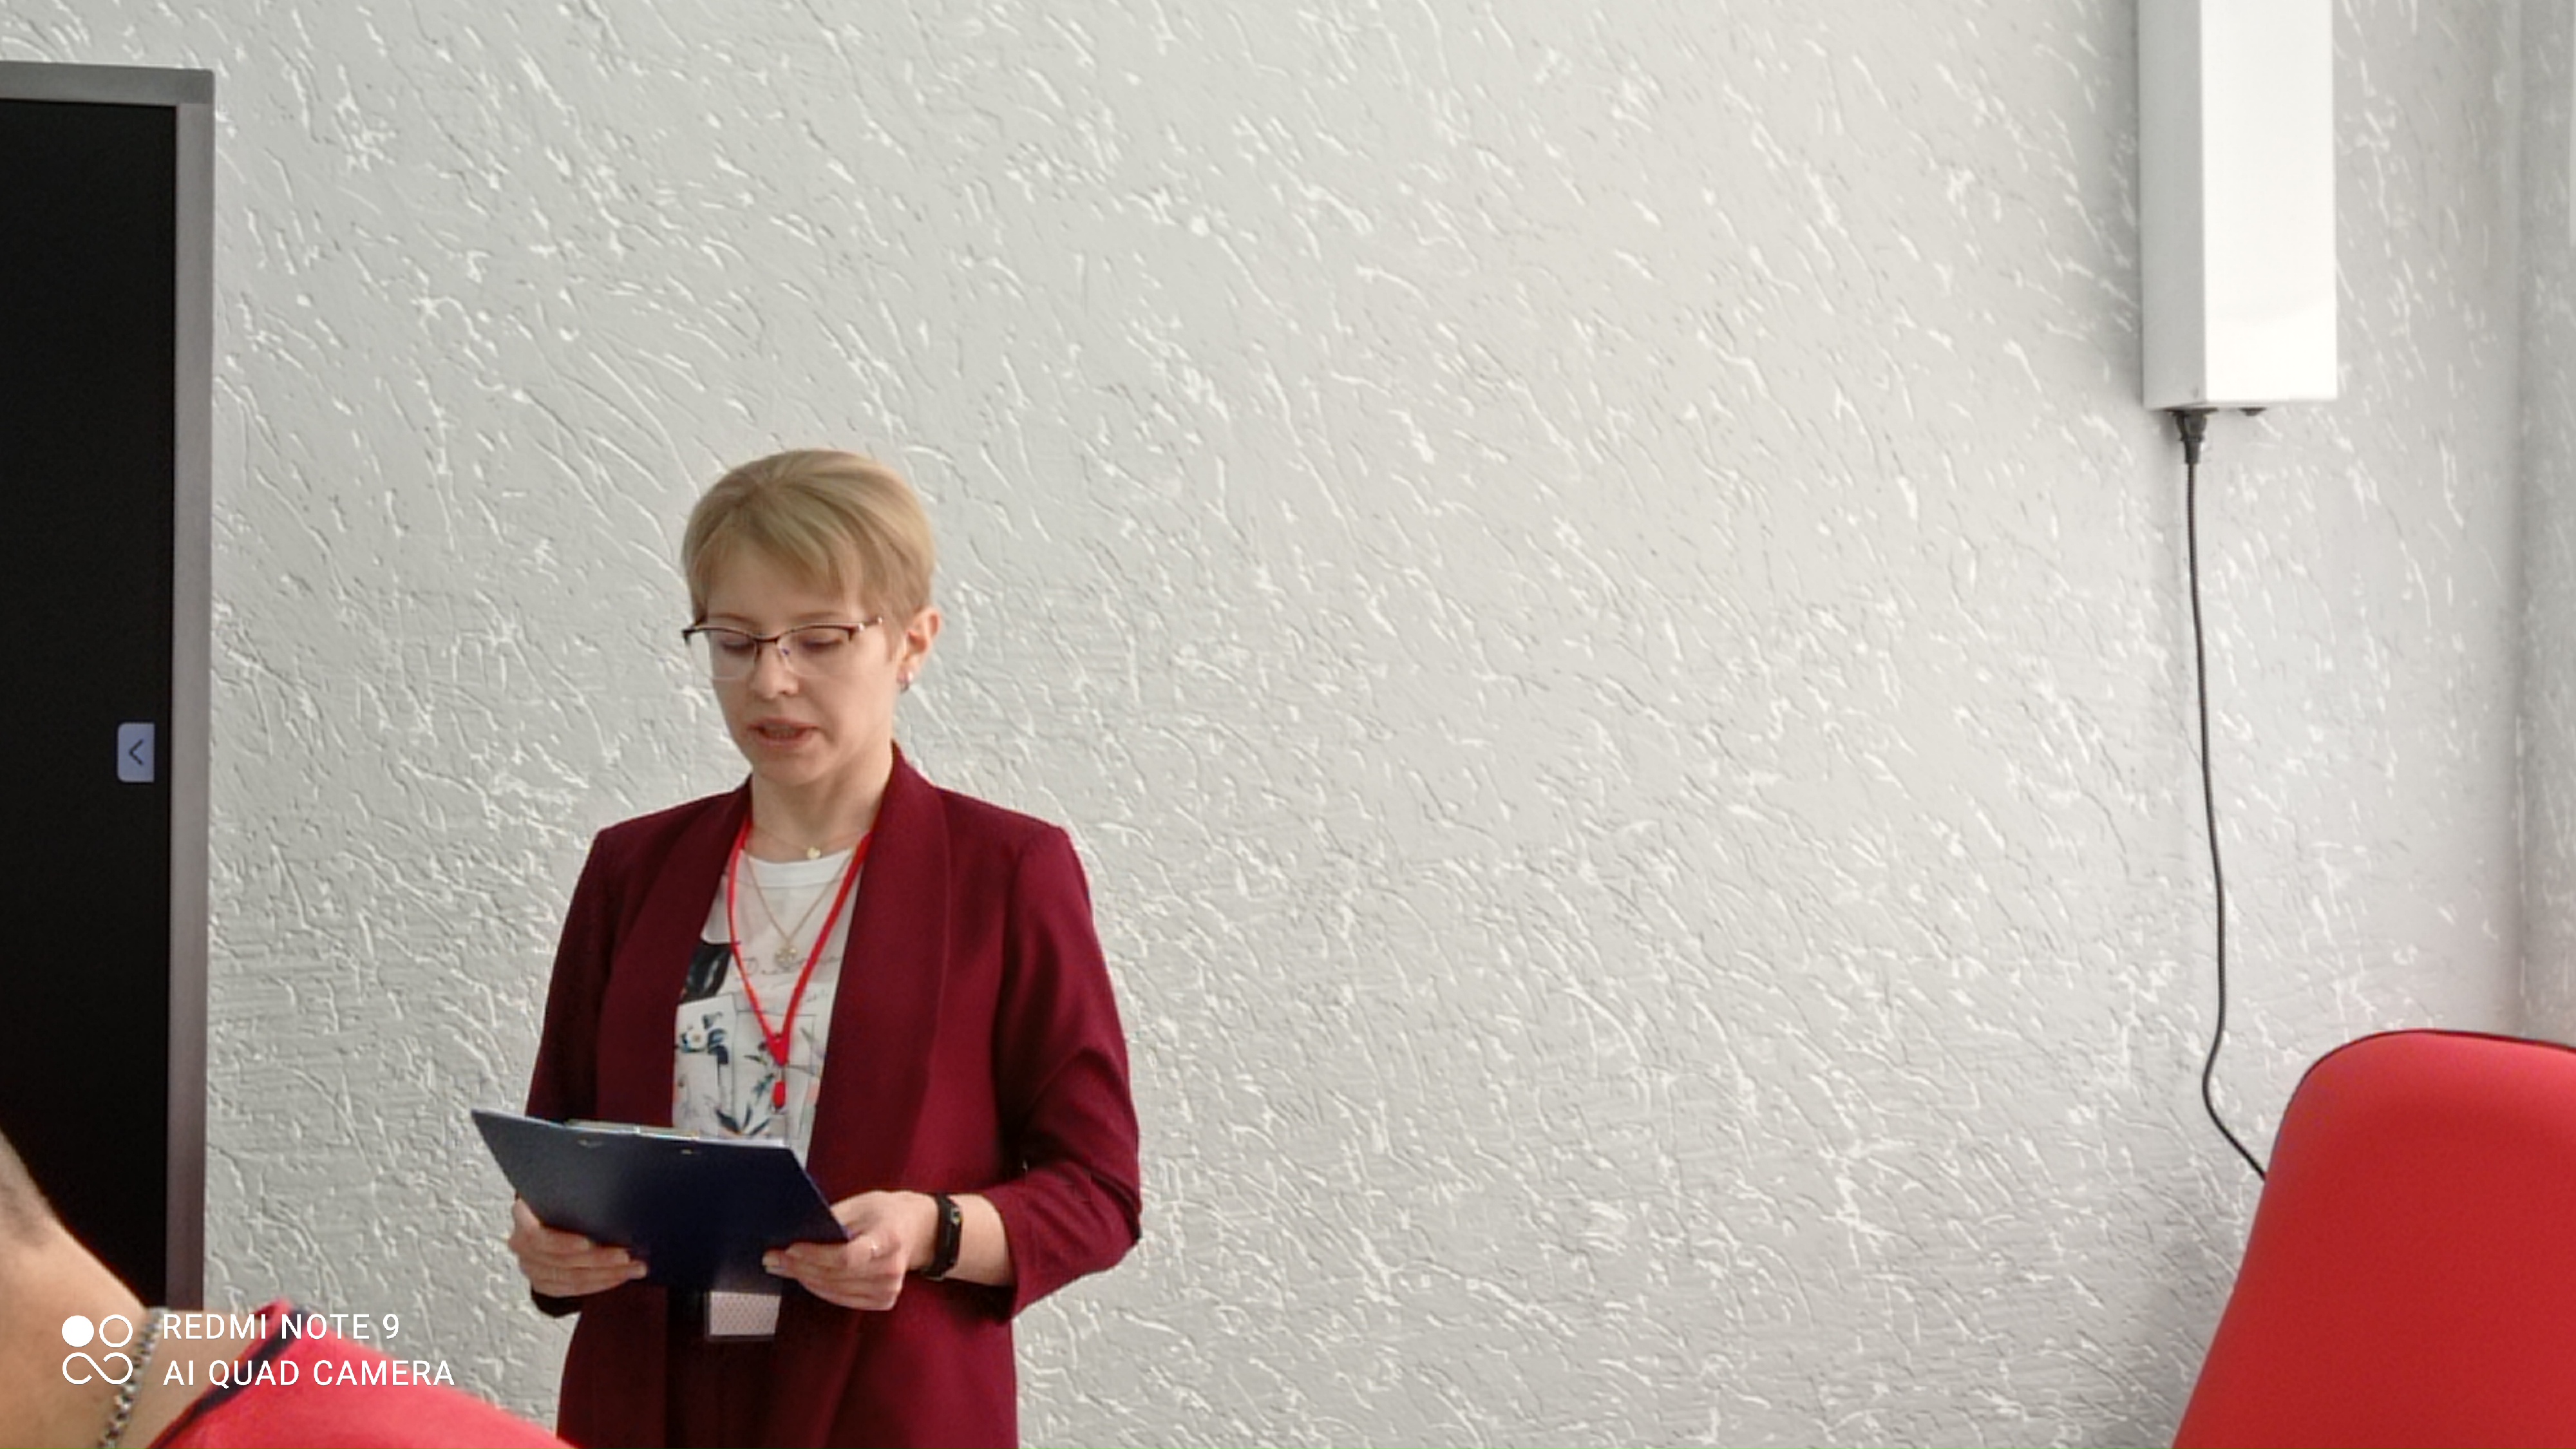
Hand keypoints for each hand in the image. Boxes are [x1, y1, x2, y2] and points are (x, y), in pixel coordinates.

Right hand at [509, 1197, 646, 1296]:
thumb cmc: (564, 1196)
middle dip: (597, 1260)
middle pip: (559, 1260)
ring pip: (569, 1278)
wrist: (550, 1214)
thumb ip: (576, 1188)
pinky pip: (572, 1290)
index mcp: (522, 1216)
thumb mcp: (564, 1186)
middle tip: (627, 1255)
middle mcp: (521, 1245)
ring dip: (606, 1274)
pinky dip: (599, 1284)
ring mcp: (531, 1266)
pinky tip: (621, 1276)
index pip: (536, 1235)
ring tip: (635, 1267)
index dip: (561, 1243)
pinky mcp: (544, 1282)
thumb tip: (613, 1178)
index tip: (589, 1243)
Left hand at [764, 1191, 935, 1310]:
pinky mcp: (884, 1300)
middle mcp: (892, 1268)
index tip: (791, 1248)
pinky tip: (804, 1277)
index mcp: (889, 1238)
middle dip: (799, 1266)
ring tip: (781, 1267)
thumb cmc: (886, 1213)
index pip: (849, 1256)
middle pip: (836, 1275)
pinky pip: (843, 1299)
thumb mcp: (862, 1204)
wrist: (918, 1230)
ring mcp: (889, 1289)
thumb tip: (797, 1233)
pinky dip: (820, 1289)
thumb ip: (833, 1218)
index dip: (816, 1255)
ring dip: (804, 1279)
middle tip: (773, 1258)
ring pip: (835, 1290)